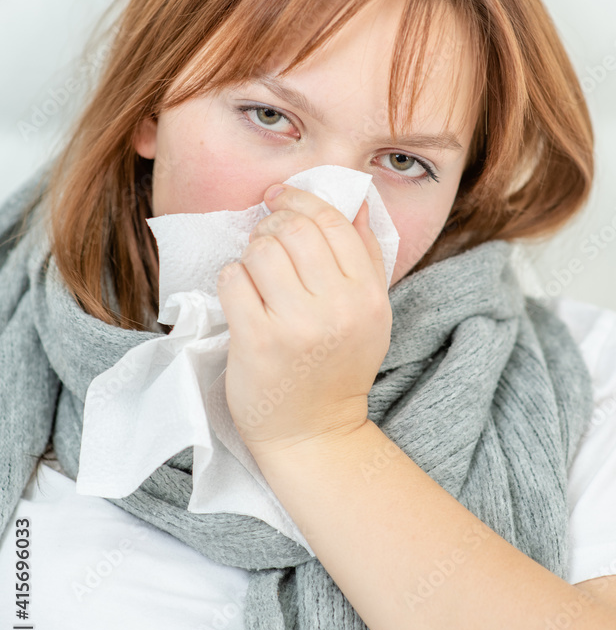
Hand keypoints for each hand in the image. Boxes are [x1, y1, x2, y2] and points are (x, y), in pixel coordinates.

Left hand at [216, 183, 392, 458]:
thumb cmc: (338, 366)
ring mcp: (296, 325)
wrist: (313, 432)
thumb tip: (356, 201)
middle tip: (265, 239)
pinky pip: (233, 280)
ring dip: (251, 254)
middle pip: (294, 230)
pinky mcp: (258, 341)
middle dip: (272, 224)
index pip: (333, 222)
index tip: (279, 196)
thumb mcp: (371, 312)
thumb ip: (366, 255)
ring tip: (255, 273)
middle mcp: (337, 308)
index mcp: (369, 296)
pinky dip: (231, 279)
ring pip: (261, 251)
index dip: (301, 199)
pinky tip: (241, 296)